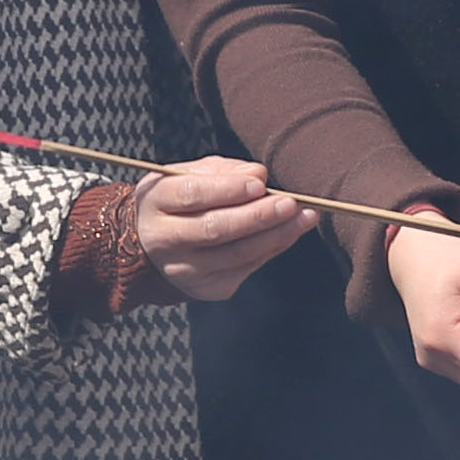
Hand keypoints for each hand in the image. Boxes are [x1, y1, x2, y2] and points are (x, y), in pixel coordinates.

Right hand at [124, 158, 316, 302]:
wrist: (154, 243)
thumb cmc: (179, 200)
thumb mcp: (190, 174)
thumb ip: (223, 171)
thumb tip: (259, 176)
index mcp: (156, 202)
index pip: (192, 195)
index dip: (228, 190)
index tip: (259, 184)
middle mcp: (165, 240)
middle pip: (215, 229)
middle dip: (258, 216)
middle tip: (290, 203)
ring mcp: (185, 269)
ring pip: (236, 254)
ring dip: (276, 235)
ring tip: (304, 217)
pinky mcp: (207, 288)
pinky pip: (246, 268)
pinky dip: (272, 249)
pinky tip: (289, 233)